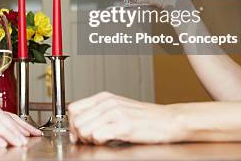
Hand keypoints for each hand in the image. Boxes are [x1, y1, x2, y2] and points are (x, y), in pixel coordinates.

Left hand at [68, 92, 184, 144]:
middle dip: (79, 135)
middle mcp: (107, 103)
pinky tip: (109, 141)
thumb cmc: (145, 117)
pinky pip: (97, 136)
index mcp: (104, 98)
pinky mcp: (124, 126)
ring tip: (101, 140)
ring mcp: (115, 113)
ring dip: (89, 139)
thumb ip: (98, 114)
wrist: (168, 120)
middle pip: (76, 121)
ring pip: (84, 129)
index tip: (78, 134)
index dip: (72, 124)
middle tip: (90, 140)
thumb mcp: (118, 108)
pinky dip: (99, 142)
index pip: (73, 109)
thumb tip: (79, 128)